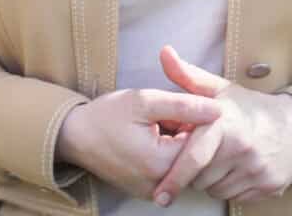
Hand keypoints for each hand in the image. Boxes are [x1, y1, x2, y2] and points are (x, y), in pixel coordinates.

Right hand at [55, 87, 221, 199]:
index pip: (201, 144)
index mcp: (161, 164)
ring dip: (177, 140)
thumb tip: (218, 109)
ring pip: (182, 164)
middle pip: (193, 157)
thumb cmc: (107, 115)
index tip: (185, 103)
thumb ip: (183, 104)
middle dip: (187, 131)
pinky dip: (167, 151)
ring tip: (158, 121)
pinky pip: (169, 170)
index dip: (197, 120)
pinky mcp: (146, 190)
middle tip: (167, 112)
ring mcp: (152, 191)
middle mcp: (160, 185)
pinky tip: (153, 134)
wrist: (74, 136)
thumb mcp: (145, 101)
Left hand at [152, 45, 291, 206]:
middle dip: (193, 172)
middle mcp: (243, 148)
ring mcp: (258, 169)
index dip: (174, 177)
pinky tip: (235, 169)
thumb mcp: (219, 88)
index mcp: (225, 123)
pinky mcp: (269, 186)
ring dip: (211, 181)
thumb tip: (164, 52)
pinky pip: (236, 197)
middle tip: (201, 155)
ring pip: (216, 190)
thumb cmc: (247, 106)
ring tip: (219, 159)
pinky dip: (230, 188)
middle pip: (201, 178)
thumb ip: (188, 75)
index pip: (194, 157)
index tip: (158, 194)